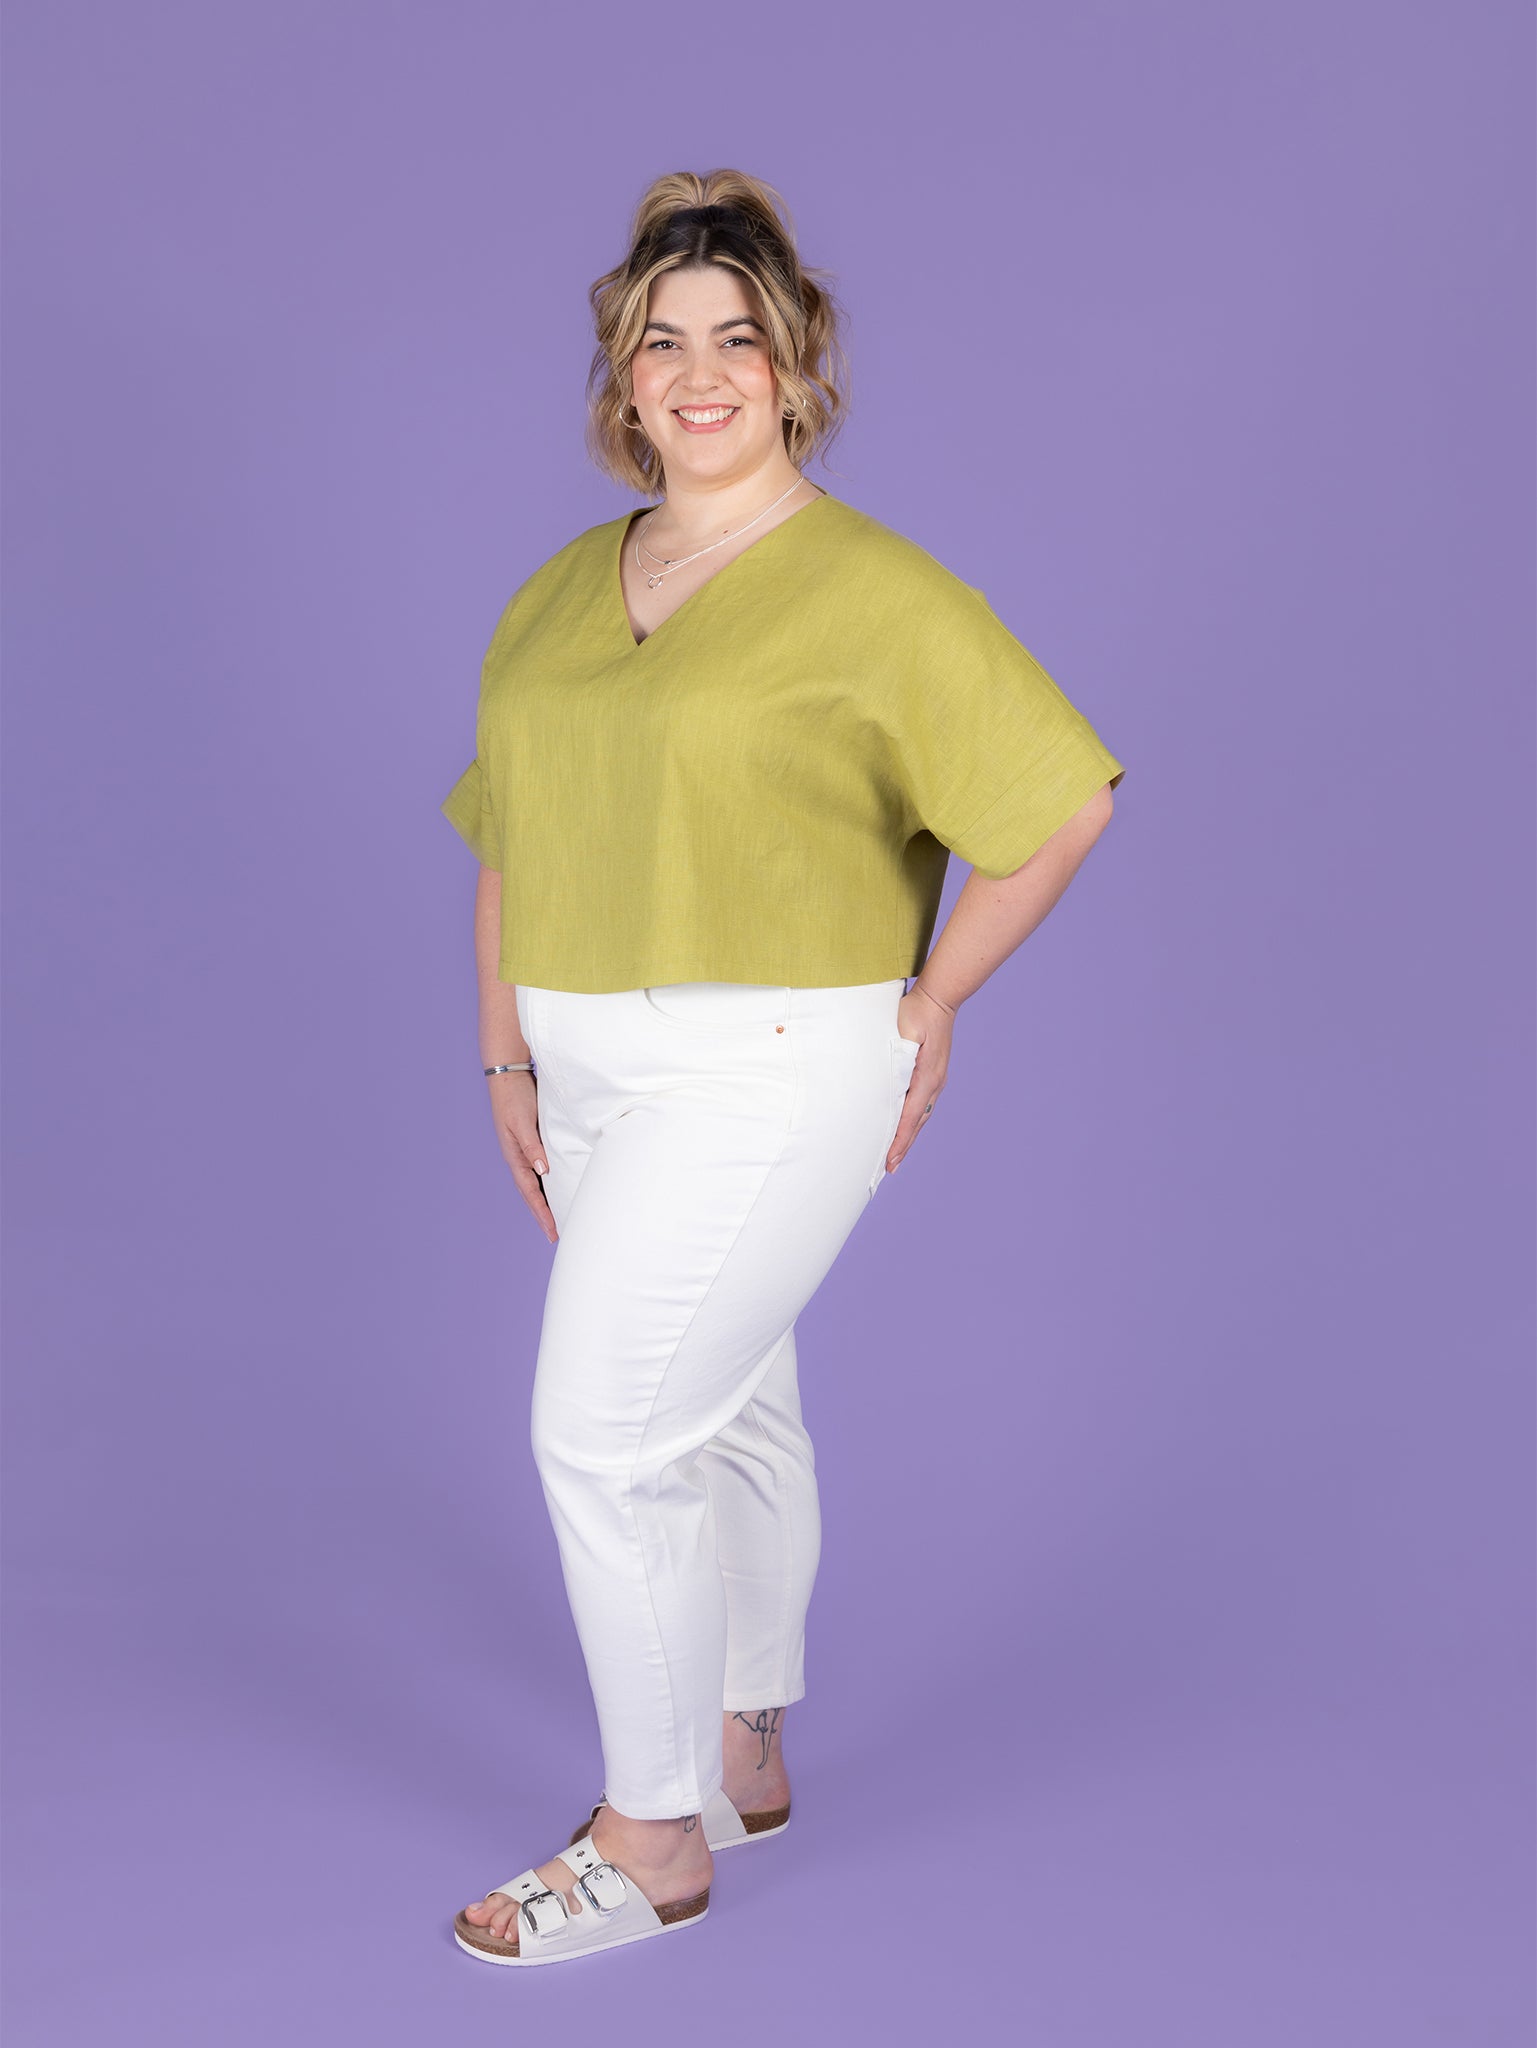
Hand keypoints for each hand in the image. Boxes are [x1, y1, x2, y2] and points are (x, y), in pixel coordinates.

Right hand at [488, 1072, 557, 1243]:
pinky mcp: (531, 1140)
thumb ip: (533, 1145)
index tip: (553, 1232)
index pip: (530, 1193)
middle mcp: (519, 1157)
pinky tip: (555, 1185)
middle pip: (532, 1193)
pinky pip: (540, 1168)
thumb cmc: (515, 1098)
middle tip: (556, 1234)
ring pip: (536, 1182)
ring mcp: (524, 1150)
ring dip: (545, 1200)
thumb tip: (542, 1170)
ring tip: (557, 1216)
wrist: (508, 1075)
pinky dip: (547, 1182)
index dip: (542, 1213)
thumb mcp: (523, 1122)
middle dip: (543, 1214)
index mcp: (515, 1156)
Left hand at [887, 982, 953, 1174]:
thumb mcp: (905, 1030)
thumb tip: (892, 1080)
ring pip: (921, 1116)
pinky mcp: (934, 1074)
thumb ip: (899, 1054)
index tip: (889, 1159)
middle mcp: (935, 1083)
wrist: (939, 998)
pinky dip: (913, 1121)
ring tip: (896, 1154)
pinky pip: (922, 1105)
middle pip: (917, 1123)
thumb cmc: (917, 1010)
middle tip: (889, 1167)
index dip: (899, 1140)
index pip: (909, 1117)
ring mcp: (937, 1079)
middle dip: (903, 1146)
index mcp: (927, 1077)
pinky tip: (907, 1127)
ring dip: (909, 1136)